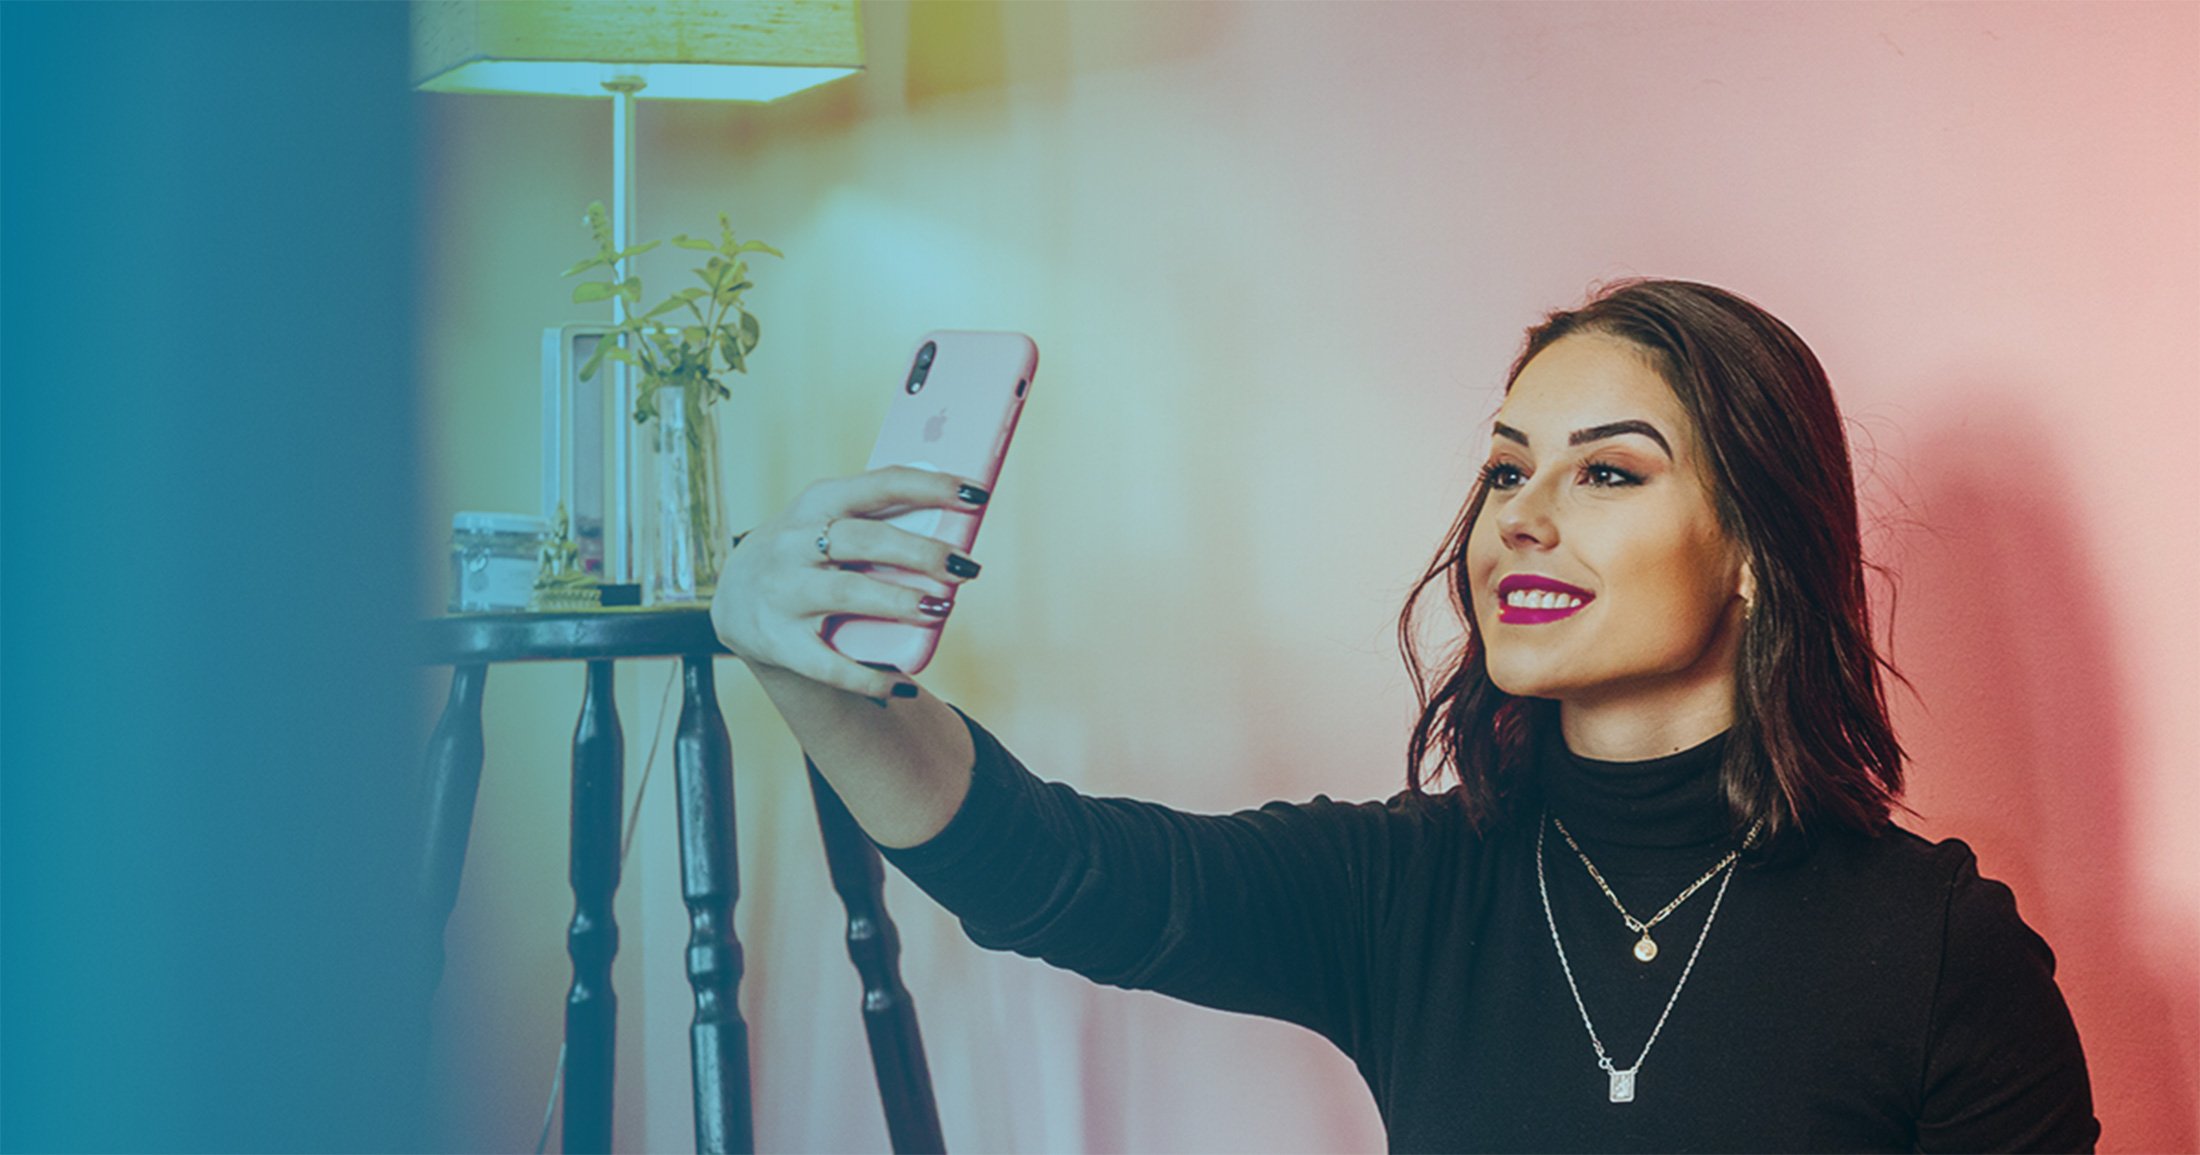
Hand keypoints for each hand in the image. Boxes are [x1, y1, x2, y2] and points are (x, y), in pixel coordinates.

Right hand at [709, 465, 988, 698]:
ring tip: (941, 610)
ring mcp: (783, 593)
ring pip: (847, 594)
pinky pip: (828, 664)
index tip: (976, 494)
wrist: (736, 599)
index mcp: (818, 502)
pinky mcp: (778, 642)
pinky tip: (902, 683)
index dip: (931, 487)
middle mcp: (794, 544)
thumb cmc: (809, 553)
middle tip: (966, 567)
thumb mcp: (830, 521)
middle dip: (921, 552)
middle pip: (865, 540)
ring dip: (899, 601)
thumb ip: (882, 518)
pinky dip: (868, 675)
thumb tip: (960, 521)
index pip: (880, 484)